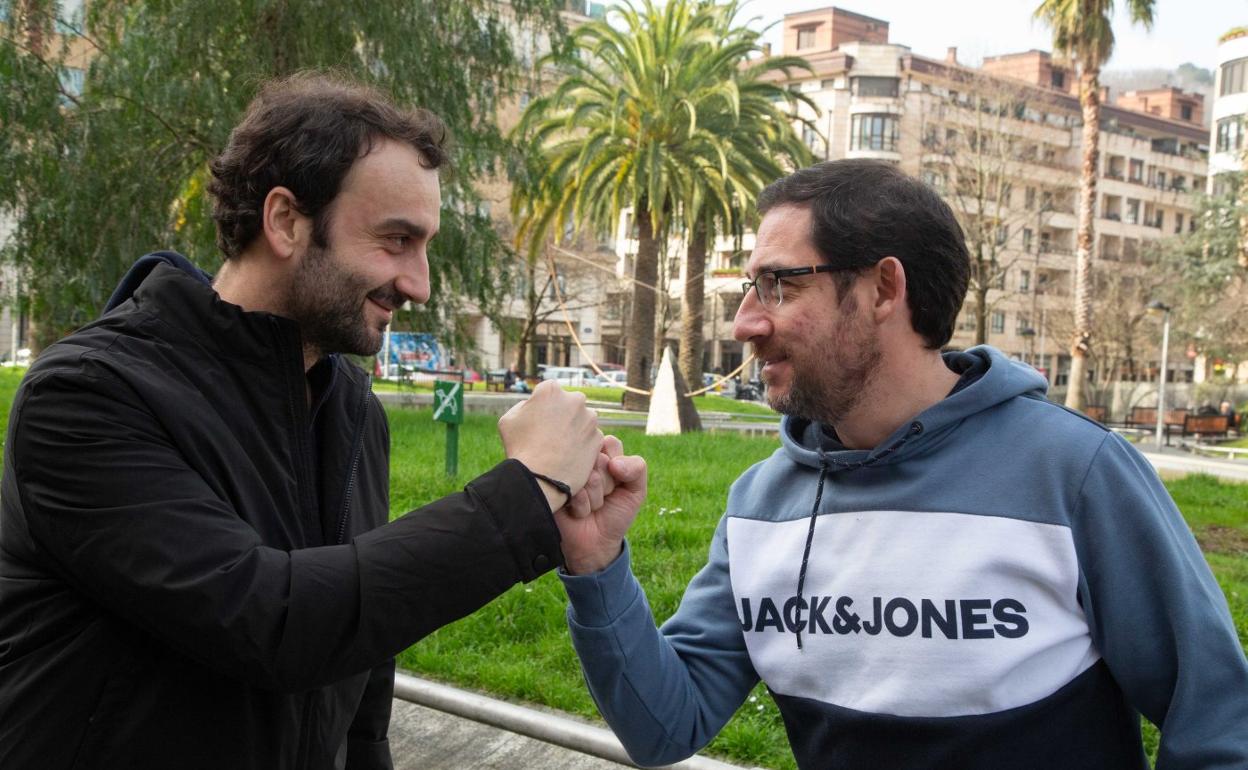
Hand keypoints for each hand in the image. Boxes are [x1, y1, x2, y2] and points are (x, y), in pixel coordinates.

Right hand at [498, 380, 602, 509]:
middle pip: (569, 403)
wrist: (541, 478)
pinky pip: (590, 437)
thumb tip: (533, 406)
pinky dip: (582, 444)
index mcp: (551, 390)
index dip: (541, 406)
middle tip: (550, 434)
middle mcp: (575, 399)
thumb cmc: (521, 448)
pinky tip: (569, 456)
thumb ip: (523, 406)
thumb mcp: (508, 419)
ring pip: (582, 420)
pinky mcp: (598, 437)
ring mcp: (590, 419)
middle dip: (562, 414)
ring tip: (559, 448)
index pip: (548, 391)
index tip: (537, 421)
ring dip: (574, 429)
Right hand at [555, 435, 646, 574]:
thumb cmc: (615, 513)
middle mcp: (578, 457)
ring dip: (594, 498)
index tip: (615, 483)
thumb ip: (637, 468)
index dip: (617, 467)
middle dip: (606, 485)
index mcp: (598, 451)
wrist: (595, 544)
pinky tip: (576, 512)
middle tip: (601, 498)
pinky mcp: (550, 487)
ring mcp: (563, 472)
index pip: (610, 443)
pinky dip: (582, 507)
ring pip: (588, 475)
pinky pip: (575, 491)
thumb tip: (615, 463)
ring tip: (589, 506)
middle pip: (599, 459)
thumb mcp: (635, 491)